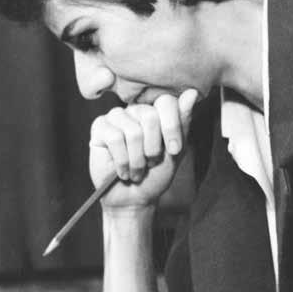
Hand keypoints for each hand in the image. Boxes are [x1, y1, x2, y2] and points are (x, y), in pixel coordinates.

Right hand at [89, 89, 197, 209]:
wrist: (134, 198)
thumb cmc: (155, 174)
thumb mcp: (175, 151)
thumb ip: (182, 122)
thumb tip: (192, 92)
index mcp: (155, 111)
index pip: (166, 102)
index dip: (172, 128)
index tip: (174, 150)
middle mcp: (135, 110)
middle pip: (150, 116)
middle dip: (154, 148)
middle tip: (150, 163)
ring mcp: (116, 117)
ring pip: (133, 131)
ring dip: (137, 160)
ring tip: (136, 170)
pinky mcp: (99, 127)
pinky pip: (115, 138)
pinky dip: (122, 161)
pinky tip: (122, 170)